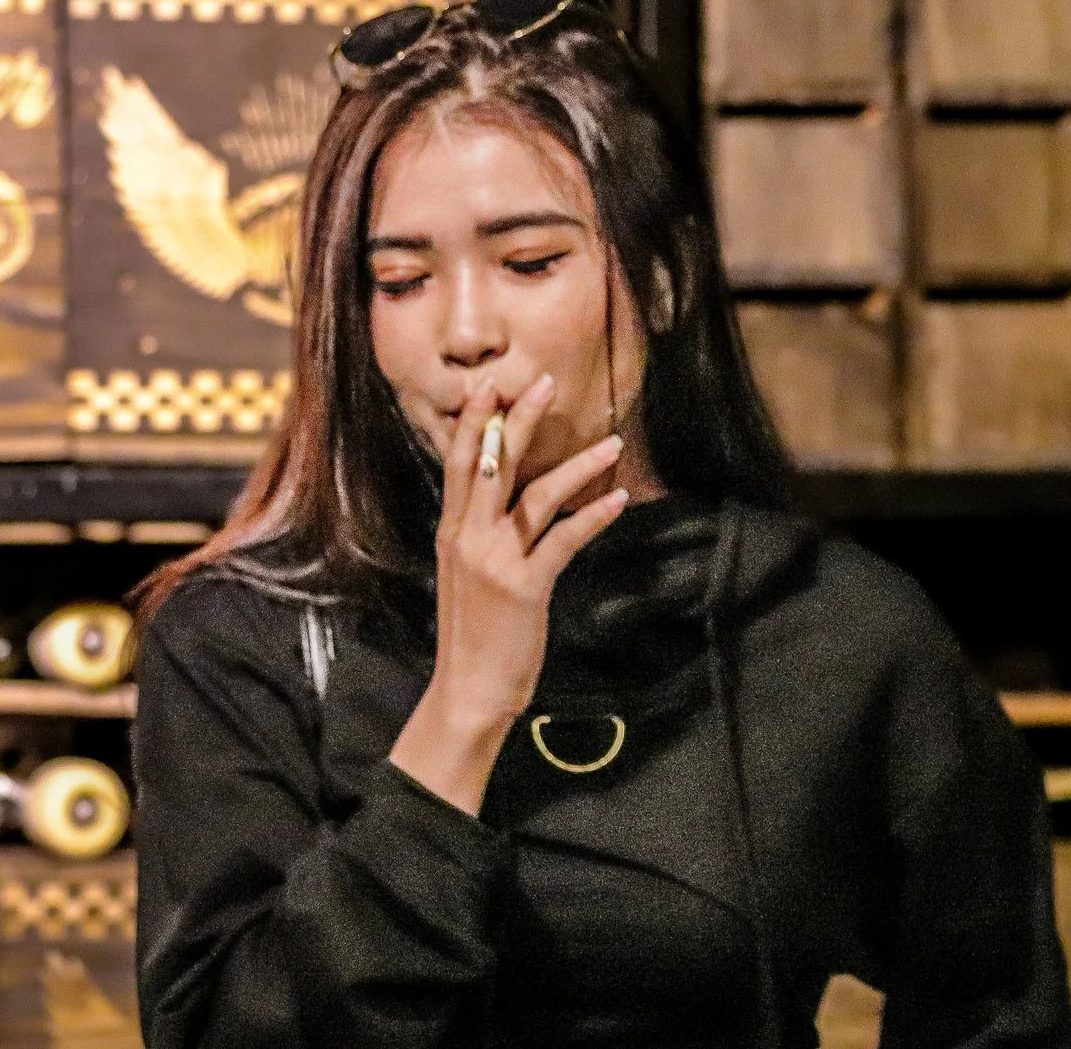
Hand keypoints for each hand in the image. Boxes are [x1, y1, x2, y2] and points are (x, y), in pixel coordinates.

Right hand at [390, 373, 629, 812]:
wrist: (468, 689)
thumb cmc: (476, 633)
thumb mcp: (468, 575)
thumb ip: (482, 536)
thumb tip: (508, 504)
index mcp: (452, 532)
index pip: (460, 464)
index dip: (475, 423)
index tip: (491, 386)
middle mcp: (467, 538)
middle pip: (492, 464)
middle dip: (518, 420)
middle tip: (543, 382)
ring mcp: (495, 561)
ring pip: (536, 496)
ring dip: (576, 466)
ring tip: (610, 442)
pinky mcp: (525, 587)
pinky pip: (564, 540)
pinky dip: (594, 516)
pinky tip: (617, 499)